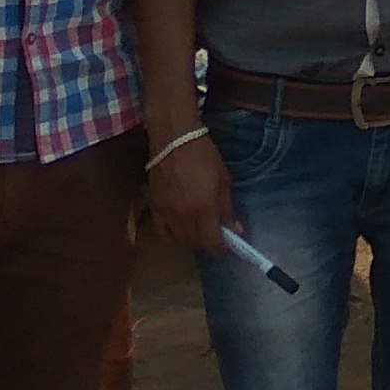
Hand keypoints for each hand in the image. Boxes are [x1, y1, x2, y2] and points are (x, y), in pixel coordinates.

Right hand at [142, 123, 231, 252]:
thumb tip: (236, 231)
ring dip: (190, 239)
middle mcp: (183, 216)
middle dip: (207, 243)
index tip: (228, 248)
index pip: (212, 242)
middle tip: (214, 234)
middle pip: (195, 243)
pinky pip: (161, 230)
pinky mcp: (153, 206)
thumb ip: (228, 209)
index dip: (221, 249)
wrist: (174, 139)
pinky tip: (178, 227)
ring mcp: (166, 212)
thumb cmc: (204, 156)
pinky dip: (171, 233)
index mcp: (203, 210)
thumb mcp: (224, 180)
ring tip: (198, 230)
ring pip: (178, 239)